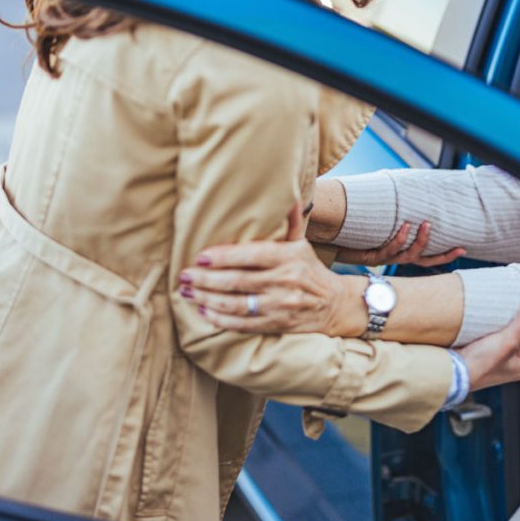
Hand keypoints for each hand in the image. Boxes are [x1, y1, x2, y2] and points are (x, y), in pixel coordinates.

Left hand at [179, 204, 364, 336]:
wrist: (334, 304)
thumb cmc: (310, 270)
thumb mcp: (302, 244)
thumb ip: (290, 222)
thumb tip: (289, 196)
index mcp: (287, 257)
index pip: (250, 255)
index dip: (223, 257)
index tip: (200, 257)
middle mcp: (284, 281)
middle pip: (237, 281)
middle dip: (206, 280)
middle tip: (184, 276)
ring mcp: (280, 305)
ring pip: (236, 304)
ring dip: (207, 299)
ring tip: (188, 293)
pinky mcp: (277, 324)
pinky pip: (243, 323)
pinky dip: (220, 318)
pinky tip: (204, 311)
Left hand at [335, 221, 464, 267]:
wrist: (335, 240)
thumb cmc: (360, 231)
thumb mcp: (382, 222)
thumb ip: (395, 212)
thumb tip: (409, 191)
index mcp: (402, 252)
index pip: (429, 257)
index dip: (446, 255)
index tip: (463, 248)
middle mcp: (397, 258)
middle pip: (425, 261)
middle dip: (442, 254)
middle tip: (457, 244)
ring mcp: (387, 258)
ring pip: (410, 255)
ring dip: (421, 240)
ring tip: (426, 224)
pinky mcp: (374, 256)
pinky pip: (390, 249)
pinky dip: (400, 238)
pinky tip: (405, 225)